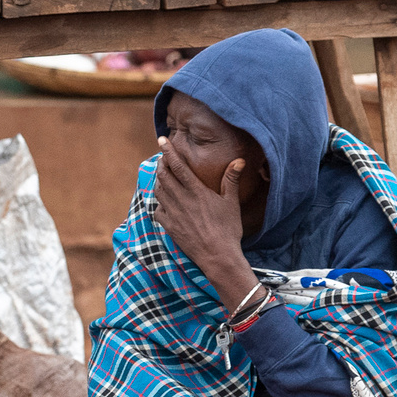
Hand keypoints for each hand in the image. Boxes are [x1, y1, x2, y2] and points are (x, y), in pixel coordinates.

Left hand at [153, 136, 260, 307]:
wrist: (218, 256)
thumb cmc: (228, 229)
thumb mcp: (232, 203)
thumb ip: (231, 180)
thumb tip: (238, 160)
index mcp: (196, 191)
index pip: (178, 166)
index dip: (168, 151)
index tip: (161, 140)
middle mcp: (181, 200)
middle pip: (164, 176)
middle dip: (161, 164)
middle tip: (163, 158)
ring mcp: (173, 214)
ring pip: (159, 191)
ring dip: (159, 181)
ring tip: (163, 176)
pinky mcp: (169, 227)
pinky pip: (157, 210)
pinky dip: (159, 202)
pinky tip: (164, 202)